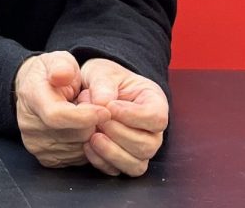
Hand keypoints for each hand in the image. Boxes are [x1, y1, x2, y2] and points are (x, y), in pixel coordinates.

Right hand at [15, 51, 109, 167]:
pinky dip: (86, 146)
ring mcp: (36, 144)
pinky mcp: (46, 158)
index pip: (57, 116)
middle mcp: (29, 125)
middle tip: (94, 107)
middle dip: (92, 123)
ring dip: (90, 135)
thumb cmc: (51, 74)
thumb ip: (62, 66)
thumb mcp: (58, 60)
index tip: (106, 110)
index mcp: (31, 98)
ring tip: (86, 117)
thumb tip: (62, 75)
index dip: (85, 116)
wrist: (33, 90)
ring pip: (79, 149)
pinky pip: (77, 158)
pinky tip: (81, 130)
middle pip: (73, 134)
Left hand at [77, 58, 168, 176]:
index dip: (134, 116)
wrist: (92, 92)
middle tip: (98, 121)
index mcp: (154, 102)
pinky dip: (103, 162)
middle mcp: (152, 130)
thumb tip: (103, 103)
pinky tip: (87, 146)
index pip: (157, 118)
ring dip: (112, 152)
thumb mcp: (101, 72)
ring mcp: (140, 148)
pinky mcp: (124, 160)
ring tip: (92, 135)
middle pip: (148, 145)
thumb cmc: (103, 80)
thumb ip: (103, 84)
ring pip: (137, 163)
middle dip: (119, 134)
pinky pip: (120, 171)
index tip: (111, 107)